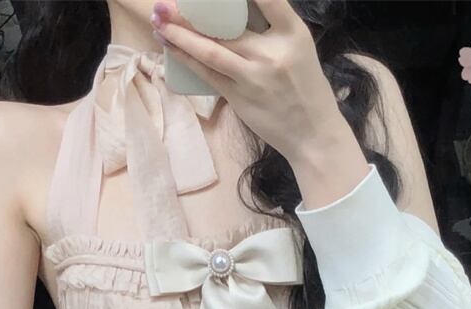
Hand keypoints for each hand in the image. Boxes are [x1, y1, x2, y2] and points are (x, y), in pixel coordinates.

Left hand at [151, 0, 345, 163]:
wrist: (312, 134)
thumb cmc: (305, 88)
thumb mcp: (300, 49)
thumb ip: (273, 29)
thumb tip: (235, 12)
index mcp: (293, 33)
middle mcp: (272, 53)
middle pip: (226, 24)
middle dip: (191, 12)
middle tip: (164, 2)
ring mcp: (253, 77)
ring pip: (210, 50)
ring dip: (180, 34)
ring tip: (158, 21)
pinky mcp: (239, 97)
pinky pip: (207, 74)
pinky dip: (186, 59)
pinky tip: (170, 47)